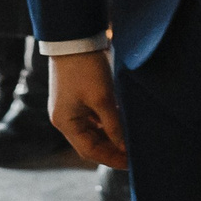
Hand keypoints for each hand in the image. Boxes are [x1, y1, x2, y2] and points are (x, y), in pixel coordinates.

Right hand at [48, 50, 129, 167]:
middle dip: (112, 150)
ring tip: (132, 141)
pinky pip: (95, 119)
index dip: (111, 159)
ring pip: (94, 131)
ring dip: (112, 137)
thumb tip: (124, 147)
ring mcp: (72, 108)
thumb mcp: (102, 99)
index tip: (132, 163)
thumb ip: (114, 126)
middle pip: (91, 143)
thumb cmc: (85, 68)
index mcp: (65, 122)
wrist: (75, 38)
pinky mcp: (80, 98)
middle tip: (135, 154)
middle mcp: (66, 118)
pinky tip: (124, 125)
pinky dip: (109, 124)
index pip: (90, 151)